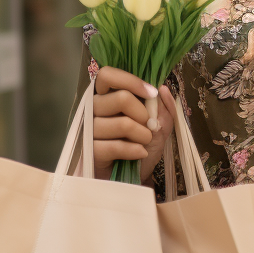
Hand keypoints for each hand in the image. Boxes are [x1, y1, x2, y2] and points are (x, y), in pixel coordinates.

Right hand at [92, 67, 175, 182]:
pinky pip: (116, 146)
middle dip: (144, 114)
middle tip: (149, 126)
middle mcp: (93, 109)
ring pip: (123, 123)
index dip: (131, 80)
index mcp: (107, 96)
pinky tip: (140, 153)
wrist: (133, 177)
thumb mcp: (160, 126)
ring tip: (144, 142)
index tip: (151, 93)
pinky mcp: (90, 151)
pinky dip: (135, 150)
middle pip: (121, 98)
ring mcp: (89, 130)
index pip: (107, 75)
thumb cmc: (141, 146)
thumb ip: (164, 107)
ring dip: (143, 135)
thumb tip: (162, 89)